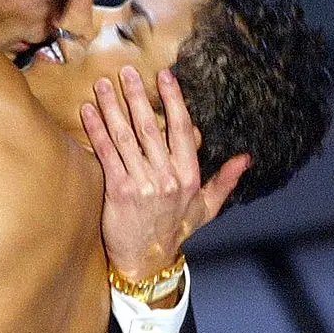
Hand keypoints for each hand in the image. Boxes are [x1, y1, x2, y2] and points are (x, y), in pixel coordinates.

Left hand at [81, 67, 249, 280]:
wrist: (147, 260)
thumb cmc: (174, 231)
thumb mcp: (206, 209)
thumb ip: (225, 181)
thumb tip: (245, 158)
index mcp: (189, 175)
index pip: (181, 129)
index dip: (173, 100)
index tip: (165, 76)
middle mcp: (167, 177)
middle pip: (150, 127)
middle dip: (137, 96)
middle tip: (126, 72)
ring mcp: (142, 184)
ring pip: (126, 137)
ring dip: (112, 108)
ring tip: (102, 85)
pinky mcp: (119, 192)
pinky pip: (107, 154)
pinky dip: (96, 131)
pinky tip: (88, 112)